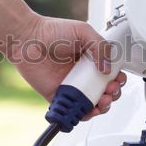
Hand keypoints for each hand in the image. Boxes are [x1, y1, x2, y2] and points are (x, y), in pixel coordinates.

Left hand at [8, 14, 126, 118]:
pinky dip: (84, 113)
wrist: (28, 40)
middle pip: (105, 90)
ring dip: (103, 105)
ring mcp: (72, 86)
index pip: (110, 73)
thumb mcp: (84, 32)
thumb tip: (107, 69)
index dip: (117, 79)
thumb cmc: (51, 31)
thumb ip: (101, 47)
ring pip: (92, 102)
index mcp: (91, 58)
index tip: (118, 79)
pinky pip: (74, 110)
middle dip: (113, 93)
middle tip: (110, 90)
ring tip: (102, 100)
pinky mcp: (59, 96)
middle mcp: (82, 73)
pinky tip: (89, 109)